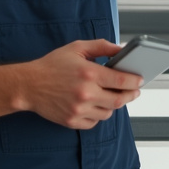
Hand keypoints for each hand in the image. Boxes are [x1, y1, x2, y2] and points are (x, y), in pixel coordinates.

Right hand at [19, 39, 142, 129]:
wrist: (28, 85)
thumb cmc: (52, 65)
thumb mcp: (77, 48)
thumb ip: (101, 46)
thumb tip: (121, 50)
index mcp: (89, 73)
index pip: (122, 81)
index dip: (135, 81)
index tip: (140, 80)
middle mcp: (86, 93)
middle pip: (119, 100)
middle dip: (130, 95)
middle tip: (134, 91)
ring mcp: (79, 110)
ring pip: (108, 112)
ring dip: (113, 104)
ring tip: (109, 95)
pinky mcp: (72, 121)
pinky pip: (95, 122)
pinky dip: (98, 114)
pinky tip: (94, 104)